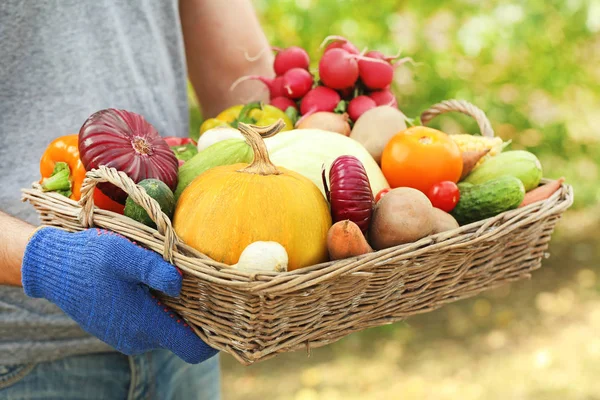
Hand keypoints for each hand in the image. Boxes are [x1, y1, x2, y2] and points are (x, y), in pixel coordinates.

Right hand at [21, 227, 216, 363]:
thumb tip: (182, 283)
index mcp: (146, 325)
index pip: (194, 349)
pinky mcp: (119, 330)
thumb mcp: (125, 255)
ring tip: (178, 279)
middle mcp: (139, 339)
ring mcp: (128, 337)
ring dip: (177, 309)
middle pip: (184, 336)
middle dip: (198, 315)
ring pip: (167, 328)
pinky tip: (155, 284)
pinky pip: (150, 323)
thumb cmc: (90, 259)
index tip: (229, 317)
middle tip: (207, 285)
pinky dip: (159, 308)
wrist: (52, 267)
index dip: (216, 339)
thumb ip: (156, 269)